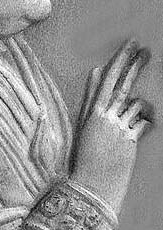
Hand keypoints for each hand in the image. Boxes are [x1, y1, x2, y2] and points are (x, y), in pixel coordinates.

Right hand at [71, 39, 152, 213]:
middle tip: (145, 49)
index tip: (130, 45)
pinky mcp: (131, 141)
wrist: (91, 184)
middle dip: (135, 64)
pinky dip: (144, 122)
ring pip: (137, 105)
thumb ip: (91, 96)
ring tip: (127, 121)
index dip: (120, 60)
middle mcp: (107, 116)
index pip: (108, 79)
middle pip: (124, 85)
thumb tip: (97, 70)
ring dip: (139, 106)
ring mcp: (120, 128)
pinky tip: (138, 128)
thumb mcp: (84, 122)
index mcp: (93, 110)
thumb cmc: (84, 154)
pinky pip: (144, 123)